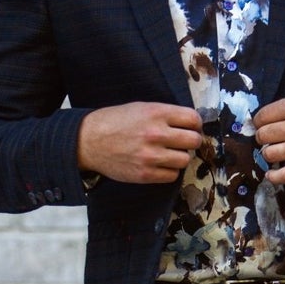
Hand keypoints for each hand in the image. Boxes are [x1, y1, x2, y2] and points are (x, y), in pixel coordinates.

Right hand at [77, 101, 202, 183]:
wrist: (89, 141)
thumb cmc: (115, 122)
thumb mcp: (141, 107)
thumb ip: (165, 115)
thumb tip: (190, 124)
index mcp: (156, 113)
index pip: (193, 119)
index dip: (195, 124)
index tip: (191, 128)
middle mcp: (156, 134)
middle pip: (194, 141)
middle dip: (191, 141)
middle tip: (183, 142)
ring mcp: (151, 156)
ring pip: (184, 159)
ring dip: (179, 157)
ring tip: (168, 154)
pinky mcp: (145, 174)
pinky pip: (172, 176)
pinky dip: (169, 171)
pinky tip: (160, 164)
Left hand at [255, 92, 284, 182]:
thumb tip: (271, 118)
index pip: (262, 116)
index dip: (259, 121)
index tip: (263, 125)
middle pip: (262, 136)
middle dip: (263, 137)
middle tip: (270, 139)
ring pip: (268, 154)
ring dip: (269, 154)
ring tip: (275, 152)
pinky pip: (283, 175)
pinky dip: (274, 176)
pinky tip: (273, 173)